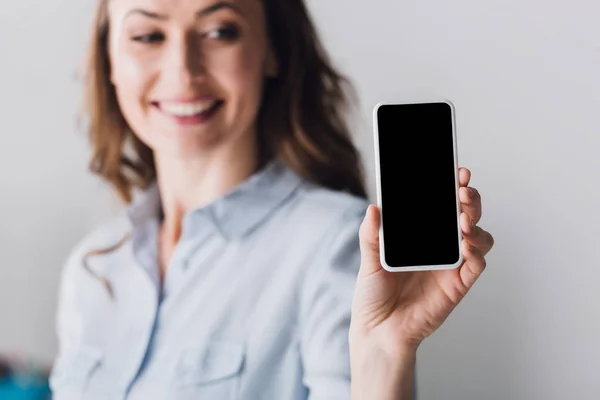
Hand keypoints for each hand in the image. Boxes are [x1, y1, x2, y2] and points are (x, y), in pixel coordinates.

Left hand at [350, 167, 494, 354]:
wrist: (378, 330)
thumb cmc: (373, 295)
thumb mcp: (368, 260)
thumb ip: (372, 235)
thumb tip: (374, 208)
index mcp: (420, 235)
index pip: (442, 205)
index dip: (453, 187)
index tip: (457, 172)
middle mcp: (440, 246)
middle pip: (465, 214)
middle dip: (469, 199)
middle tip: (462, 191)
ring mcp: (451, 264)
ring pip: (477, 235)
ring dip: (475, 223)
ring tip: (462, 220)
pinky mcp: (458, 284)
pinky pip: (477, 264)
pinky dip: (477, 251)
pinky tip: (467, 245)